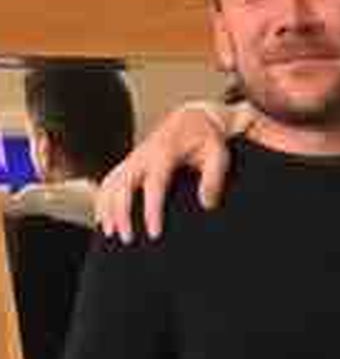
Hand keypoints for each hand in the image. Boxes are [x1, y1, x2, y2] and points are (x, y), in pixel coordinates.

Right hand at [96, 105, 231, 242]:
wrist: (192, 119)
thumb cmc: (207, 139)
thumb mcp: (219, 154)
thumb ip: (214, 179)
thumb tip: (207, 204)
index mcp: (165, 153)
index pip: (154, 185)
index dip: (152, 210)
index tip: (154, 234)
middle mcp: (143, 155)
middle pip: (123, 185)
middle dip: (121, 213)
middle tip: (128, 239)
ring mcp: (133, 158)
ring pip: (111, 183)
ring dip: (107, 208)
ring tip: (110, 233)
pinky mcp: (130, 162)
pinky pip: (109, 180)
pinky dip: (102, 199)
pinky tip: (102, 218)